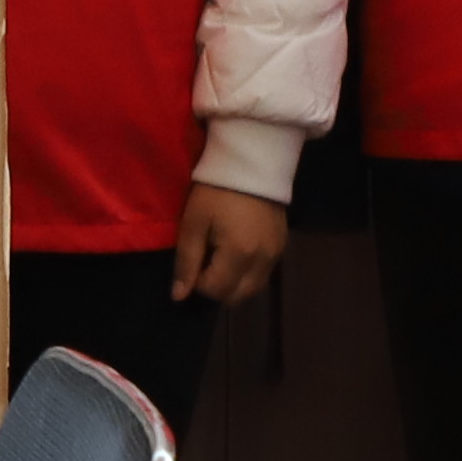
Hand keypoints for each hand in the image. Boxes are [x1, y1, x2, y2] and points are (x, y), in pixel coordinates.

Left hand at [171, 180, 289, 307]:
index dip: (198, 283)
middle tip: (205, 263)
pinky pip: (264, 274)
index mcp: (240, 254)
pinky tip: (236, 253)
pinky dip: (247, 273)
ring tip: (220, 258)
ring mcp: (277, 254)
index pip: (217, 290)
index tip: (193, 261)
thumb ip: (187, 262)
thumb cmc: (215, 191)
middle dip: (217, 288)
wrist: (251, 163)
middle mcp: (264, 261)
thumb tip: (179, 296)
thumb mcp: (194, 224)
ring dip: (234, 283)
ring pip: (253, 288)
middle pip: (238, 296)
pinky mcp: (283, 246)